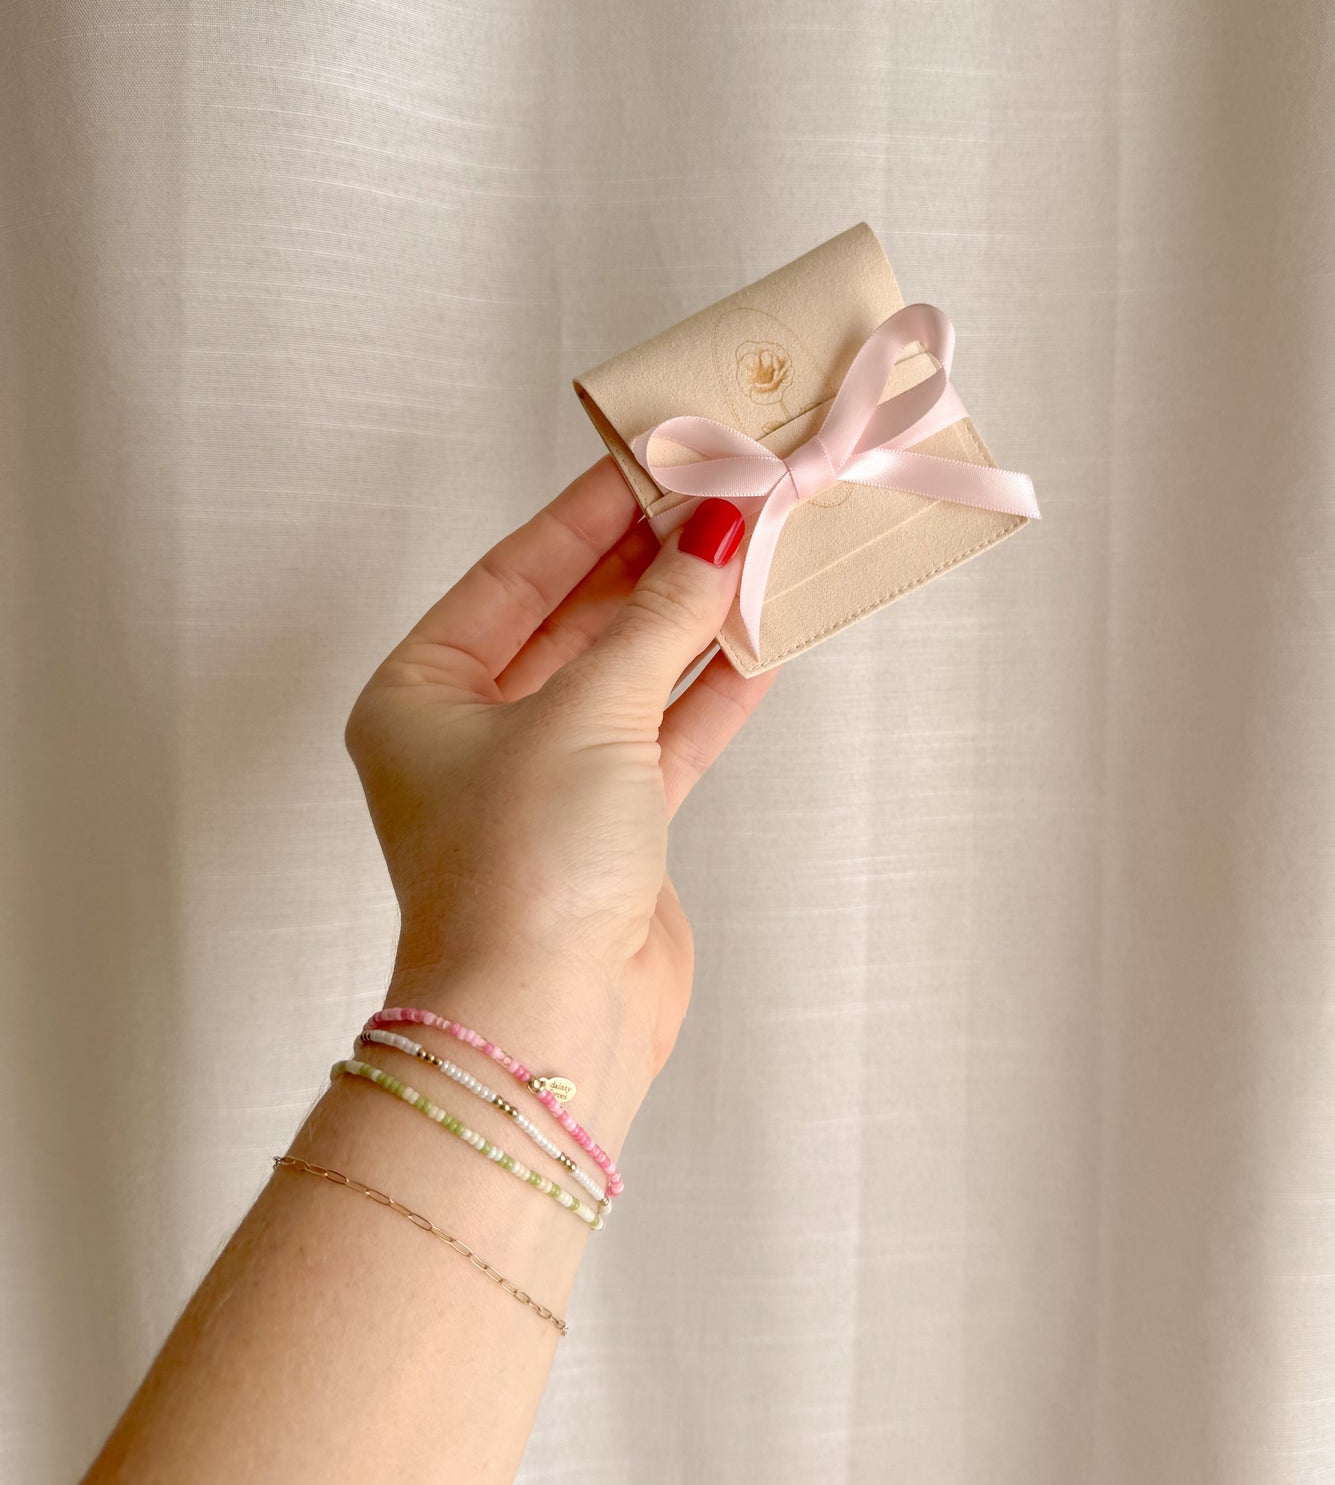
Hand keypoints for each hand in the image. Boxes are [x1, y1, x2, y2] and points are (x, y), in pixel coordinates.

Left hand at [344, 460, 773, 1098]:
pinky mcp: (611, 829)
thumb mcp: (586, 714)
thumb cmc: (524, 864)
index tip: (654, 460)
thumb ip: (656, 618)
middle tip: (721, 499)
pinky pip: (664, 738)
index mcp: (422, 693)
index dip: (588, 514)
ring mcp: (548, 782)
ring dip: (689, 623)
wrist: (547, 1025)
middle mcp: (477, 733)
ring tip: (755, 556)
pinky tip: (762, 642)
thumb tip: (715, 531)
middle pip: (575, 620)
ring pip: (628, 678)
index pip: (514, 573)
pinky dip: (709, 693)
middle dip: (649, 564)